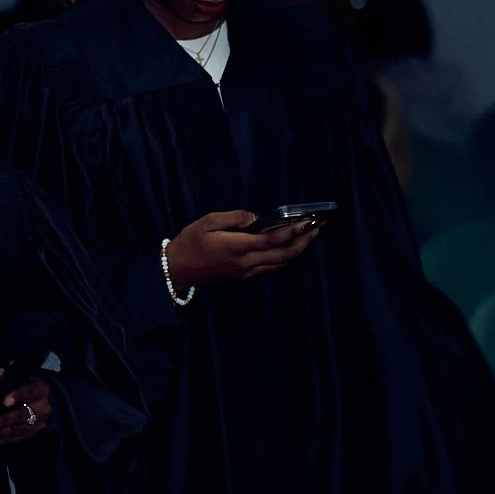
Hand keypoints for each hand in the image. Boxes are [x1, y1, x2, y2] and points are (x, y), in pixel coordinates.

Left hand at [0, 370, 52, 449]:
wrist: (36, 399)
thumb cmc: (19, 385)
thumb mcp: (10, 377)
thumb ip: (0, 379)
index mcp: (40, 389)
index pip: (29, 391)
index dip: (18, 395)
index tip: (5, 401)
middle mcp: (43, 407)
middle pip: (23, 414)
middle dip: (5, 421)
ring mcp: (38, 423)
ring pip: (18, 429)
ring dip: (1, 435)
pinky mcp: (31, 434)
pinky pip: (16, 439)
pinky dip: (1, 442)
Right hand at [165, 211, 318, 288]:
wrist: (176, 270)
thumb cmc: (188, 243)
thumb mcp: (207, 222)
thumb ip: (234, 218)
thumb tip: (255, 217)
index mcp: (238, 247)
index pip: (273, 239)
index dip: (293, 231)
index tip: (308, 221)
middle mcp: (247, 262)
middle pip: (284, 255)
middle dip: (304, 242)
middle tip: (318, 229)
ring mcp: (246, 272)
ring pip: (280, 264)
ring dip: (297, 251)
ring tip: (309, 238)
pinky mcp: (243, 276)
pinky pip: (270, 267)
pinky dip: (284, 257)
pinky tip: (288, 248)